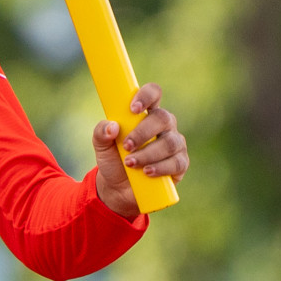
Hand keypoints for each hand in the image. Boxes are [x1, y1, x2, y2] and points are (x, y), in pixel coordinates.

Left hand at [92, 82, 188, 218]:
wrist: (118, 187)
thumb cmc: (113, 158)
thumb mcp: (101, 145)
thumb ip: (101, 132)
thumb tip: (112, 127)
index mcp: (145, 113)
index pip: (153, 93)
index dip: (146, 96)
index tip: (132, 109)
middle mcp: (164, 125)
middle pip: (163, 118)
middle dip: (143, 133)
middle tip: (126, 146)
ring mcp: (175, 143)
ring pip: (170, 142)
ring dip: (148, 153)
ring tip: (130, 163)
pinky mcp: (180, 163)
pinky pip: (177, 162)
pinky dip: (160, 167)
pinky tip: (147, 172)